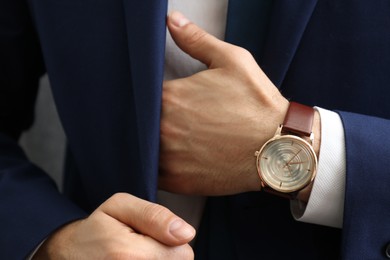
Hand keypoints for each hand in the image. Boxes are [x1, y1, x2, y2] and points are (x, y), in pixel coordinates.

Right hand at [33, 193, 194, 258]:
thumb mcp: (120, 206)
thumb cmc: (97, 229)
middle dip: (166, 254)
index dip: (171, 241)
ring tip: (137, 257)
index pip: (184, 254)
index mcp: (128, 256)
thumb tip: (186, 233)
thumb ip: (155, 216)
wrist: (70, 255)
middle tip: (140, 247)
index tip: (148, 236)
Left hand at [159, 12, 289, 195]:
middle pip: (140, 122)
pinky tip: (174, 158)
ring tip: (172, 138)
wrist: (279, 147)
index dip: (148, 96)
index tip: (158, 100)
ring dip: (150, 142)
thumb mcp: (232, 61)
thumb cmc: (257, 105)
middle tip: (166, 119)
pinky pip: (154, 173)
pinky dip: (157, 166)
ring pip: (144, 148)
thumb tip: (172, 20)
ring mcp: (169, 158)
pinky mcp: (178, 182)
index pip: (142, 95)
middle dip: (148, 119)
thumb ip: (196, 40)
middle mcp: (163, 128)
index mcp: (171, 96)